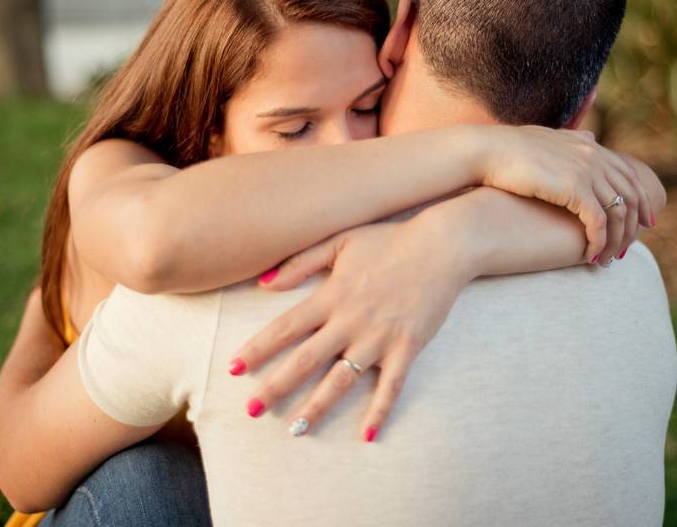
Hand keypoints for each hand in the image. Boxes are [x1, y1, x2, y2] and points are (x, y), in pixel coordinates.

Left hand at [227, 220, 466, 440]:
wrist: (442, 245)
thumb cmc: (389, 241)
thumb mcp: (340, 241)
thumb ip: (301, 262)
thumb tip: (264, 283)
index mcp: (331, 296)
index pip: (285, 327)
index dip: (257, 349)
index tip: (234, 368)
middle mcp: (350, 321)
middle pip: (305, 360)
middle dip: (275, 387)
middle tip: (251, 411)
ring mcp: (379, 337)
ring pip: (341, 380)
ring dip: (316, 407)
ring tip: (296, 429)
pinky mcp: (406, 347)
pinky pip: (391, 386)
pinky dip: (379, 411)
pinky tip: (367, 435)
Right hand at [476, 125, 654, 263]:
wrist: (487, 151)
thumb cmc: (507, 150)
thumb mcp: (546, 138)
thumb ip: (571, 139)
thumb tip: (589, 137)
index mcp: (588, 145)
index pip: (628, 174)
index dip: (640, 199)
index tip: (643, 221)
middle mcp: (593, 156)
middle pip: (630, 195)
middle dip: (634, 225)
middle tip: (628, 249)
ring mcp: (587, 171)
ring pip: (618, 212)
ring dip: (616, 240)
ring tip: (606, 259)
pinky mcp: (576, 189)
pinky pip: (599, 222)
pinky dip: (599, 242)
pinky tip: (590, 256)